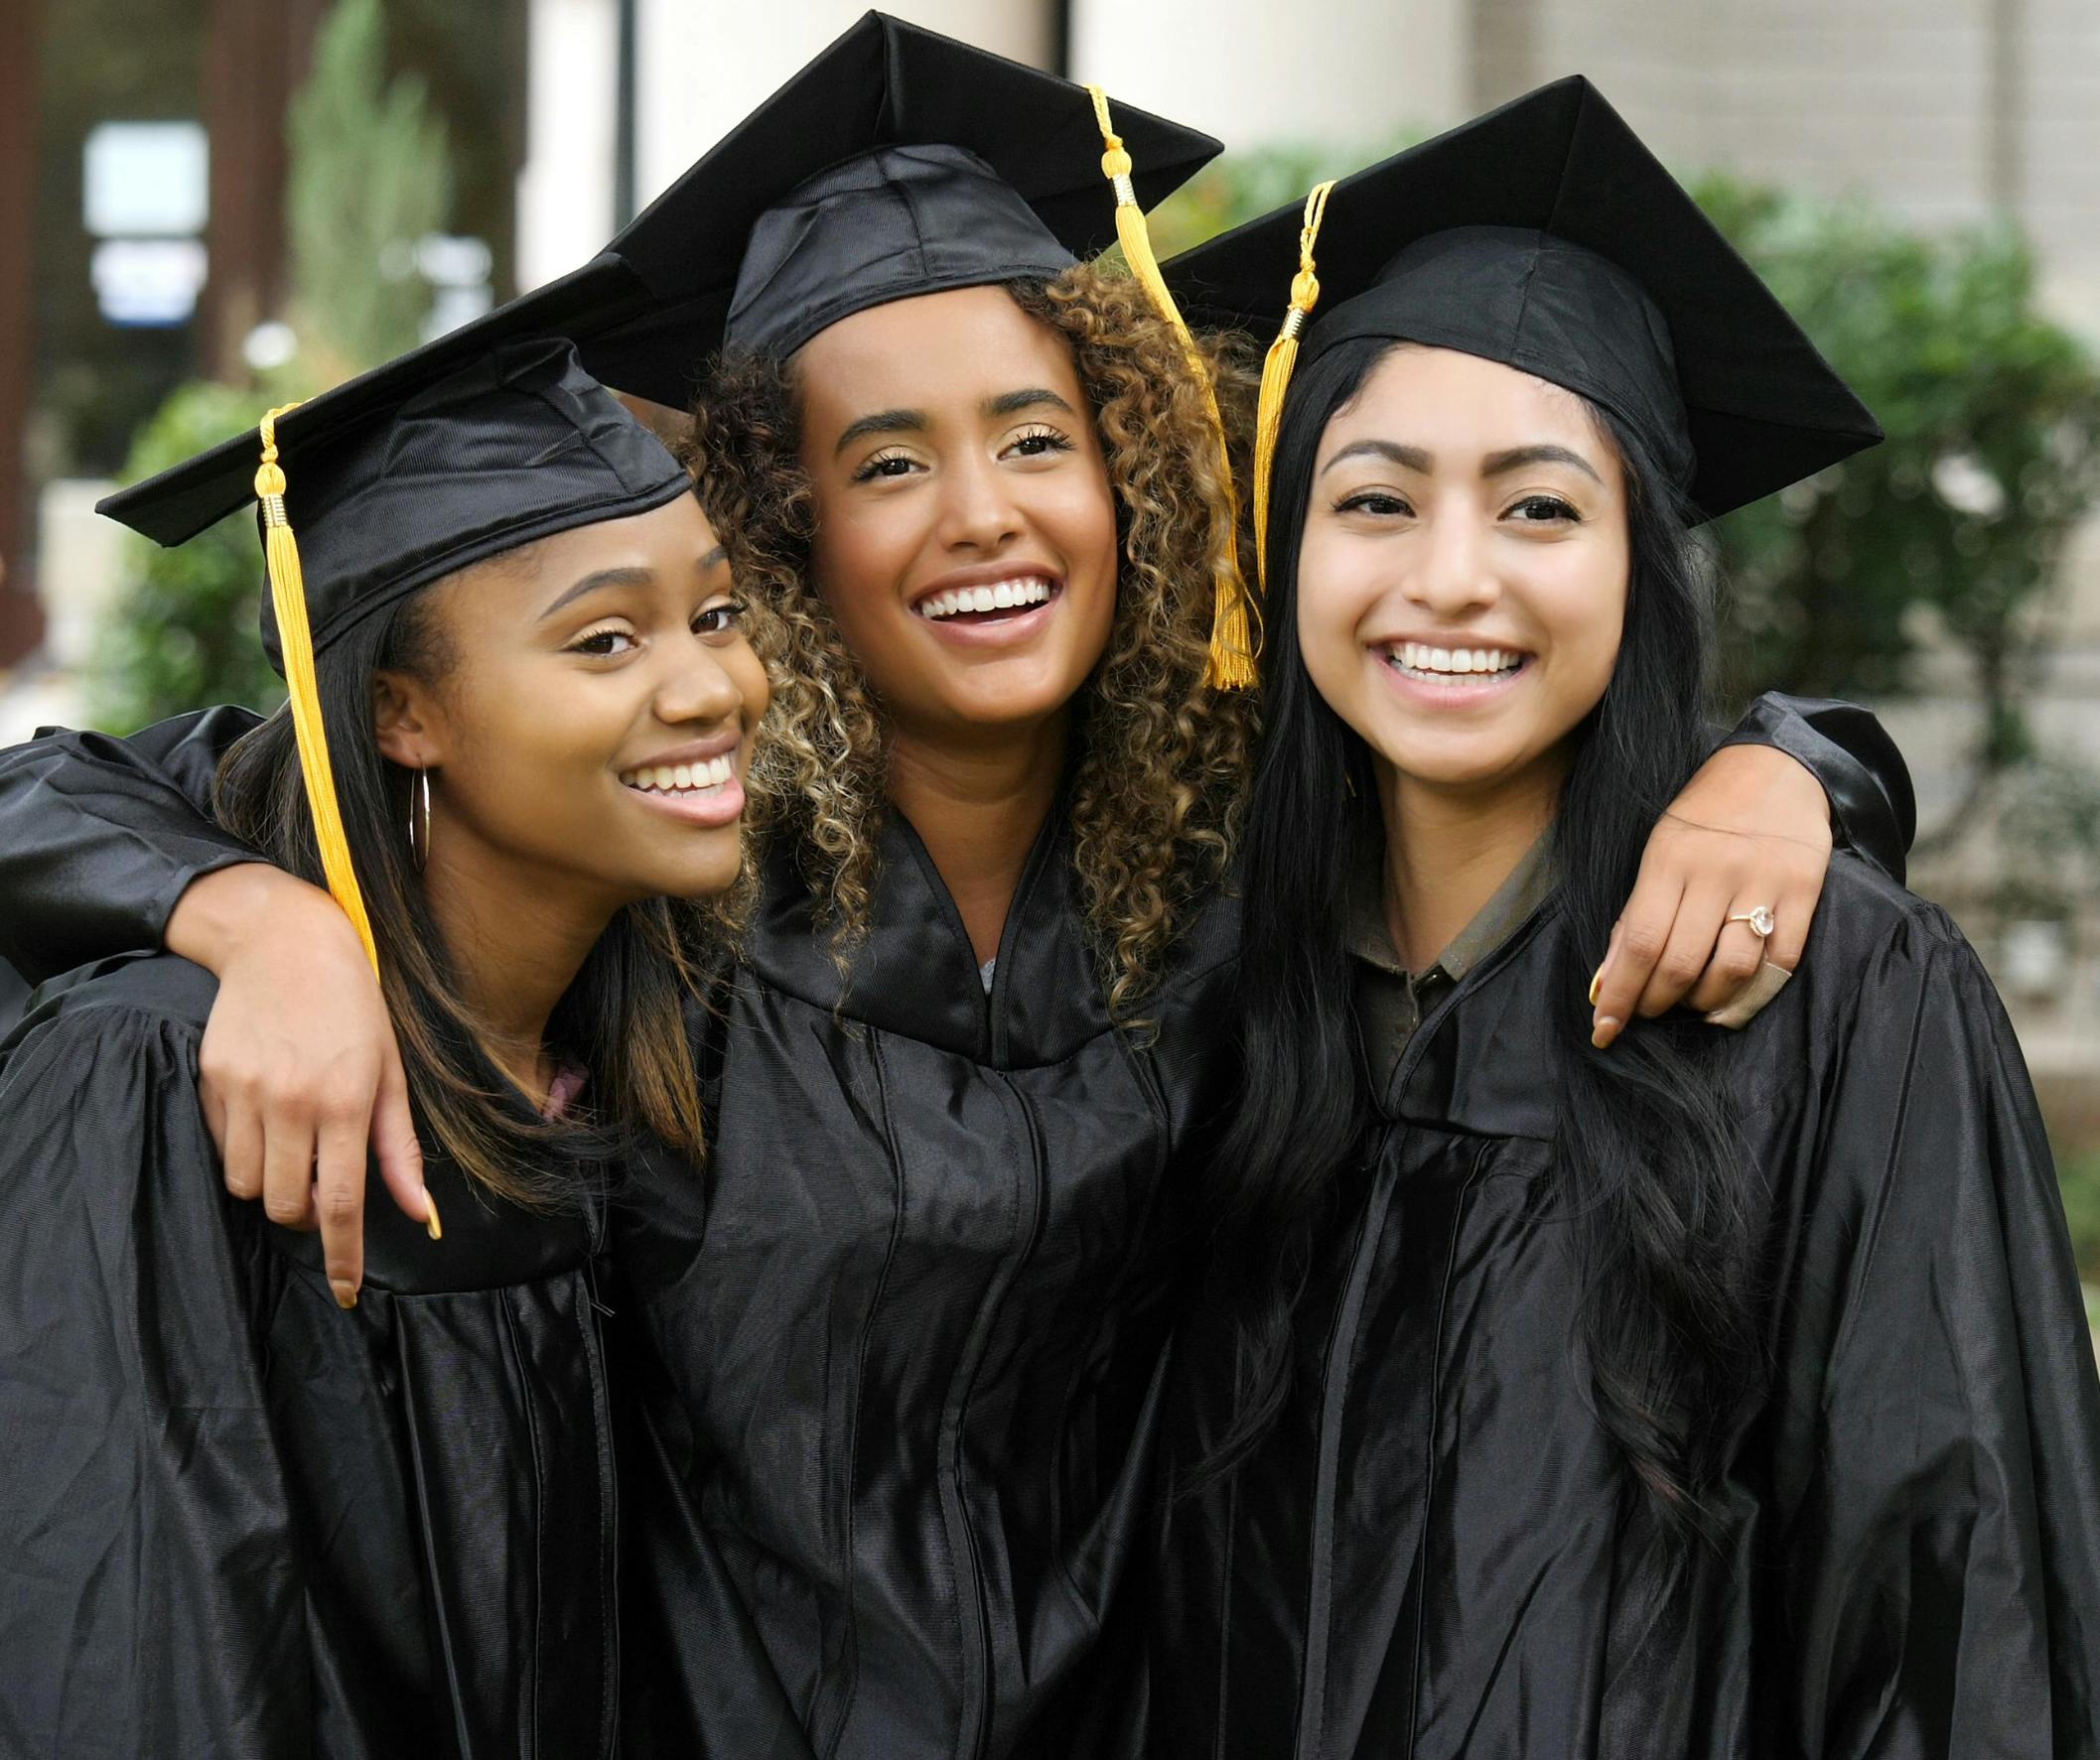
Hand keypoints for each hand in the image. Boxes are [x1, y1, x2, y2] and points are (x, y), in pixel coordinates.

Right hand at [168, 864, 432, 1306]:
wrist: (286, 944)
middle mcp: (292, 1103)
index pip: (340, 1203)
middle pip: (284, 1205)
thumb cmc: (354, 1010)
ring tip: (293, 1149)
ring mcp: (245, 1092)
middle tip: (321, 1187)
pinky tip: (266, 1113)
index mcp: (346, 1103)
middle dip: (304, 1215)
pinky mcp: (211, 1080)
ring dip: (269, 1185)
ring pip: (244, 1185)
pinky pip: (220, 1145)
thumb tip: (421, 1215)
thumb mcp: (392, 1073)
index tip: (344, 1293)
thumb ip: (400, 1149)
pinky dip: (242, 1149)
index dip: (341, 1257)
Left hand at [1589, 744, 1831, 1047]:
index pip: (1638, 942)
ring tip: (1692, 1003)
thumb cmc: (1706, 813)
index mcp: (1669, 858)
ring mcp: (1764, 882)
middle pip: (1682, 962)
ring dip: (1705, 1002)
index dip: (1620, 993)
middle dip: (1657, 1001)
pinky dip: (1755, 993)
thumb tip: (1610, 978)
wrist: (1778, 766)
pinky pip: (1781, 960)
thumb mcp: (1660, 847)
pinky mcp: (1805, 890)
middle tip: (1650, 1011)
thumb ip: (1637, 911)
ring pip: (1732, 969)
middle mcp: (1716, 871)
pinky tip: (1734, 999)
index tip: (1605, 1028)